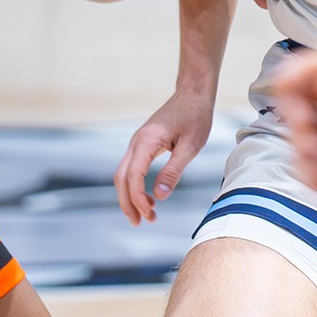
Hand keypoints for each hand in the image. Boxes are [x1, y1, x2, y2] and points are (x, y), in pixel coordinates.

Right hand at [113, 89, 215, 223]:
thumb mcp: (190, 146)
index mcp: (147, 141)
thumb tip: (160, 196)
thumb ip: (173, 171)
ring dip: (130, 196)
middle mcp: (136, 141)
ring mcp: (137, 142)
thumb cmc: (195, 117)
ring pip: (123, 174)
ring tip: (146, 215)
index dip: (138, 198)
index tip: (150, 214)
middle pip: (121, 177)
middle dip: (128, 203)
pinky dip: (135, 185)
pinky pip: (131, 168)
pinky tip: (149, 197)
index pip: (133, 176)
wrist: (193, 93)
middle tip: (141, 222)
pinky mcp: (143, 143)